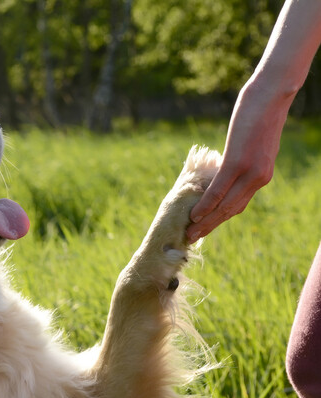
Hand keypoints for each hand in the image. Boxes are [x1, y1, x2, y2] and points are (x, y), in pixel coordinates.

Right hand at [186, 80, 289, 241]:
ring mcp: (249, 172)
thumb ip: (244, 157)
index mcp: (262, 175)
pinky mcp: (237, 163)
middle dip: (211, 226)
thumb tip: (228, 165)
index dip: (220, 219)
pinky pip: (218, 190)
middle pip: (231, 210)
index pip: (238, 205)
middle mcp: (259, 178)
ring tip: (190, 231)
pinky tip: (194, 213)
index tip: (204, 228)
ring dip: (206, 221)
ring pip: (225, 205)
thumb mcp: (254, 142)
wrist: (272, 96)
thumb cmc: (261, 113)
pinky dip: (206, 204)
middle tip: (192, 237)